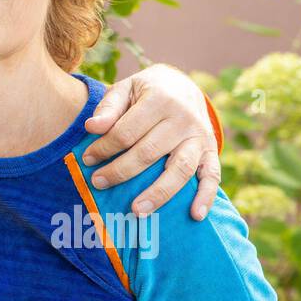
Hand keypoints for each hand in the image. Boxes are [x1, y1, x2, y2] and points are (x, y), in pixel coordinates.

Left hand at [82, 64, 221, 220]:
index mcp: (160, 99)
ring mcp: (200, 137)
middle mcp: (183, 119)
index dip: (104, 148)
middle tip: (98, 183)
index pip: (127, 131)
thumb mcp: (126, 89)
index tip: (87, 159)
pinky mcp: (211, 151)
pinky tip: (195, 215)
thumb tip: (91, 128)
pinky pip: (212, 176)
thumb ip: (108, 108)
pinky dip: (206, 196)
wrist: (183, 85)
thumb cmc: (146, 92)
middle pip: (149, 152)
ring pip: (180, 169)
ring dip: (158, 193)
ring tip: (137, 211)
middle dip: (121, 171)